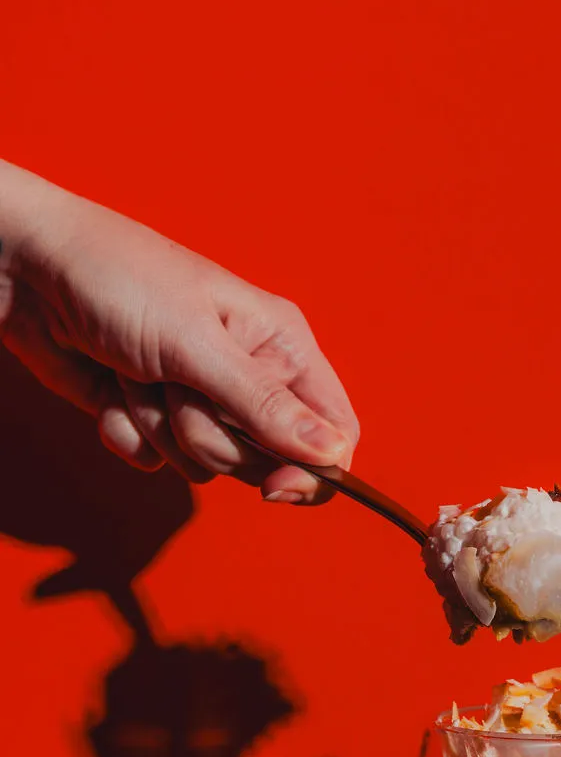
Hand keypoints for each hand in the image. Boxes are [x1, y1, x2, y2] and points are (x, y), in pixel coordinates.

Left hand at [0, 162, 357, 501]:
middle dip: (212, 435)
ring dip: (161, 428)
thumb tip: (333, 455)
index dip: (315, 471)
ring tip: (137, 371)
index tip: (275, 487)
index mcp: (280, 345)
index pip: (334, 432)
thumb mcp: (198, 343)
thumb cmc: (118, 279)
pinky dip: (127, 432)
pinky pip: (156, 463)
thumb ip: (266, 406)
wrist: (26, 269)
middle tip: (178, 385)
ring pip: (206, 466)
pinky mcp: (152, 416)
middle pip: (267, 459)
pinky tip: (109, 386)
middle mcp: (248, 376)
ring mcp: (199, 399)